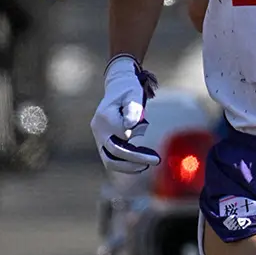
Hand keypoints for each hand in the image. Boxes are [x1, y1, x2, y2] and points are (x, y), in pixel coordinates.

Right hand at [90, 56, 160, 173]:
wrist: (118, 88)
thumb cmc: (129, 90)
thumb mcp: (134, 94)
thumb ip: (133, 109)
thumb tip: (130, 126)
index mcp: (105, 116)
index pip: (122, 133)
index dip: (136, 133)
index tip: (145, 126)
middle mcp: (99, 129)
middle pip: (114, 151)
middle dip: (136, 158)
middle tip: (156, 160)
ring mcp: (99, 137)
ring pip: (109, 161)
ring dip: (128, 167)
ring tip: (146, 166)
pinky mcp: (103, 143)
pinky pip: (111, 160)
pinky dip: (124, 165)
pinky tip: (140, 165)